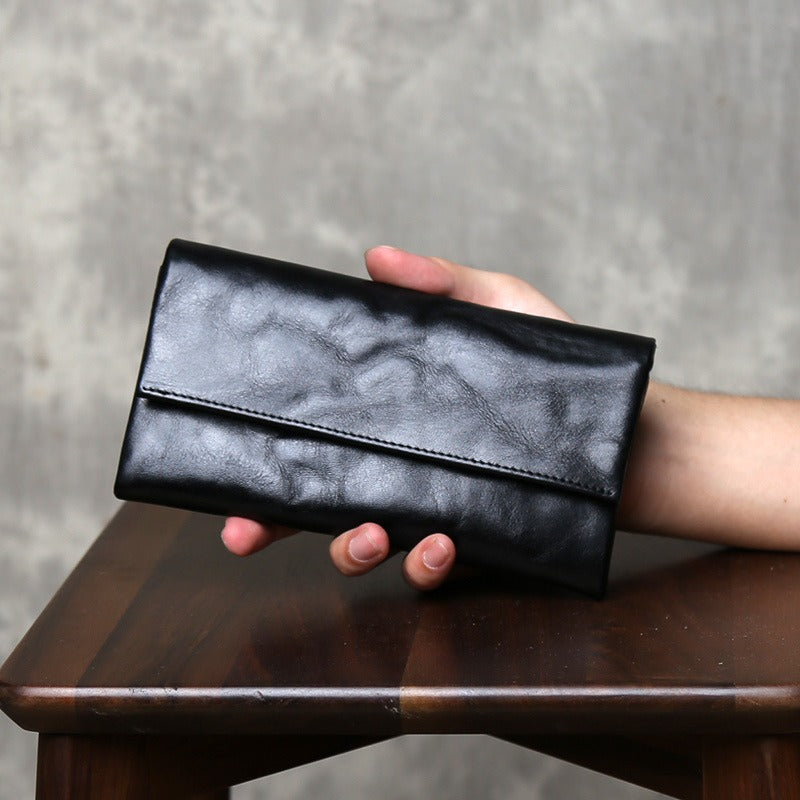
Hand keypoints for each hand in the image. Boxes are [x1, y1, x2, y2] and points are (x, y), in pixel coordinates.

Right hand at [221, 245, 573, 588]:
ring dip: (350, 549)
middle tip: (243, 531)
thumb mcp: (500, 307)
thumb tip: (375, 256)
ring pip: (366, 546)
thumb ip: (443, 284)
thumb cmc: (557, 365)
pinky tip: (439, 542)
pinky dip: (427, 563)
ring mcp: (434, 508)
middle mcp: (403, 467)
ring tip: (367, 533)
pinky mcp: (475, 541)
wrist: (621, 425)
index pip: (318, 440)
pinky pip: (436, 569)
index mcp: (394, 419)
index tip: (230, 475)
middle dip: (274, 524)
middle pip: (320, 503)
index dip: (270, 461)